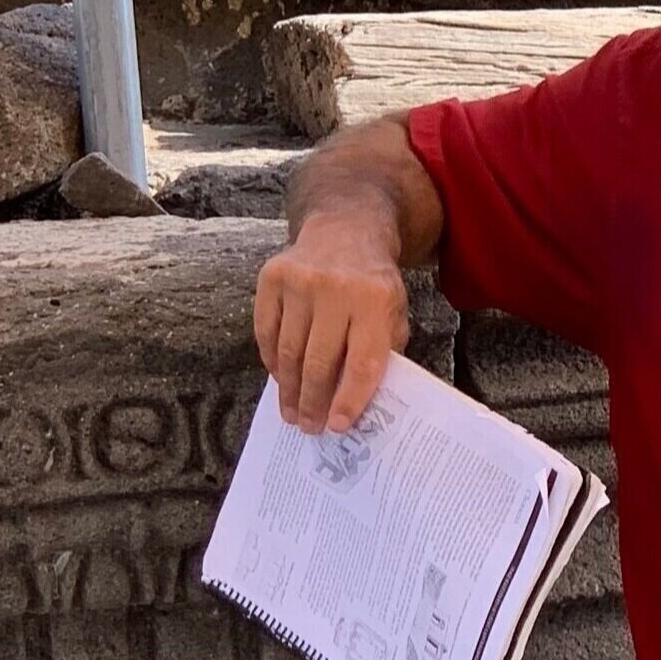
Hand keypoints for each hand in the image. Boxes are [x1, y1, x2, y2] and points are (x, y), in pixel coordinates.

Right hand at [253, 220, 411, 434]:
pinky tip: (280, 380)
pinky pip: (266, 331)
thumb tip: (356, 404)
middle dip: (313, 402)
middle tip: (309, 428)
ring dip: (290, 389)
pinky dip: (272, 361)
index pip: (362, 362)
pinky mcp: (272, 277)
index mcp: (375, 300)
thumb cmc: (373, 285)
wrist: (344, 231)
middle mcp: (336, 288)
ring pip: (289, 351)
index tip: (337, 426)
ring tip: (292, 413)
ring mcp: (300, 281)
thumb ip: (381, 353)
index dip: (349, 399)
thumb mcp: (393, 313)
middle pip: (319, 361)